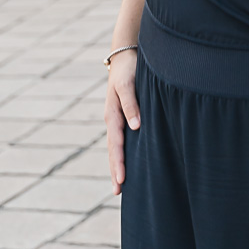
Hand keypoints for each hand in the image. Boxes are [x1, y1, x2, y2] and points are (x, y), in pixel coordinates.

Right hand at [104, 51, 139, 194]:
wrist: (125, 56)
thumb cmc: (128, 69)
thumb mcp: (128, 84)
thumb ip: (131, 104)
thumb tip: (136, 127)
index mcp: (112, 114)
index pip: (115, 144)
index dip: (118, 162)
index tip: (121, 179)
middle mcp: (113, 120)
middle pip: (113, 150)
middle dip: (115, 170)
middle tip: (118, 192)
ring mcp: (117, 119)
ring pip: (115, 147)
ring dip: (117, 164)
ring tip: (119, 185)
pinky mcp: (123, 116)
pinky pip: (121, 139)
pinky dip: (121, 153)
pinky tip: (127, 163)